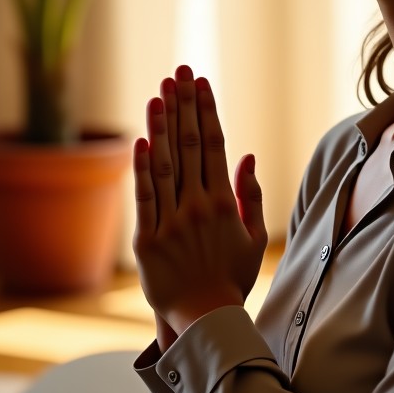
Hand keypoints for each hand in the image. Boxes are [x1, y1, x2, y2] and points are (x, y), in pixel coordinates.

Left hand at [133, 65, 266, 340]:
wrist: (205, 319)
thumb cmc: (231, 278)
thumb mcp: (253, 238)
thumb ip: (250, 195)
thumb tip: (248, 156)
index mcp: (224, 203)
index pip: (215, 145)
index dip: (206, 110)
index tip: (201, 82)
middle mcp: (198, 207)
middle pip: (189, 145)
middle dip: (184, 105)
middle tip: (179, 72)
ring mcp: (171, 222)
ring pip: (165, 165)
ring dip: (161, 126)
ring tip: (159, 93)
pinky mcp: (147, 240)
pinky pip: (144, 198)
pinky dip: (142, 168)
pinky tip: (141, 140)